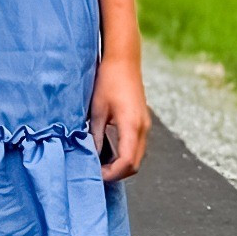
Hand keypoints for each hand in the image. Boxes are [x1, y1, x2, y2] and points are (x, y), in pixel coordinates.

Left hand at [89, 52, 148, 178]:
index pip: (126, 162)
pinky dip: (125, 155)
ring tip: (100, 165)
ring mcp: (145, 125)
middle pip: (135, 165)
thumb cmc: (108, 80)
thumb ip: (96, 135)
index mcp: (132, 125)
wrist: (124, 60)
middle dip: (117, 174)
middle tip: (96, 173)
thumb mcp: (97, 109)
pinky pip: (137, 147)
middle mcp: (143, 128)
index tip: (95, 175)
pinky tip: (108, 153)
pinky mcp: (143, 122)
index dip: (112, 174)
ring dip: (121, 166)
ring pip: (137, 157)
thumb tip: (91, 156)